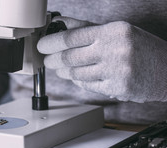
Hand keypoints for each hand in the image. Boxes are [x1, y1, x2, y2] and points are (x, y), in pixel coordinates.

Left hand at [37, 16, 166, 102]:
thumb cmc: (140, 48)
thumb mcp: (117, 31)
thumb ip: (87, 28)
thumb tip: (60, 24)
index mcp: (114, 31)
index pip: (72, 37)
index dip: (51, 42)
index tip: (42, 45)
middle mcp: (115, 50)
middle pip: (70, 57)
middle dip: (53, 60)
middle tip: (47, 60)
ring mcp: (116, 71)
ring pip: (76, 73)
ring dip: (64, 72)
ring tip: (61, 69)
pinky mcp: (117, 88)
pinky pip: (87, 85)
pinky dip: (79, 81)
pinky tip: (78, 77)